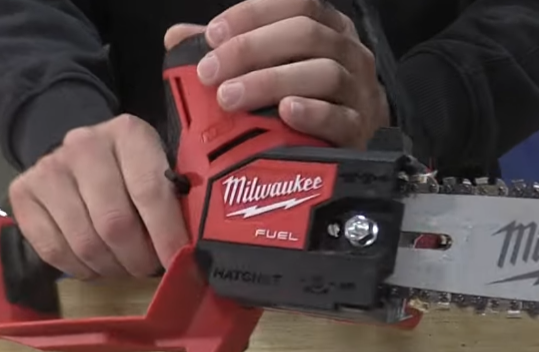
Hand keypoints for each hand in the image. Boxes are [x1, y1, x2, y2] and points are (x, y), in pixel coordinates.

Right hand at [8, 115, 188, 279]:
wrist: (79, 151)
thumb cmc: (132, 169)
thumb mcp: (161, 169)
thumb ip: (177, 200)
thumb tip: (194, 251)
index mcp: (129, 134)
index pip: (150, 192)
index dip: (166, 235)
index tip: (178, 262)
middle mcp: (85, 145)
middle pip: (114, 223)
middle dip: (138, 259)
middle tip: (147, 268)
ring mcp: (49, 168)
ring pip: (85, 242)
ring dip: (110, 267)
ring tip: (123, 267)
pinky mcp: (22, 192)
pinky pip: (53, 249)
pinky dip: (79, 269)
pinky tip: (94, 266)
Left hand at [164, 0, 389, 148]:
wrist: (351, 151)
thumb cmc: (308, 101)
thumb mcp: (270, 69)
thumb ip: (229, 51)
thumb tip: (178, 38)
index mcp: (328, 29)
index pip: (295, 4)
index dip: (252, 14)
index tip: (212, 36)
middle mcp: (349, 54)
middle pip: (306, 35)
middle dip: (251, 50)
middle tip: (211, 74)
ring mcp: (359, 92)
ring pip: (323, 73)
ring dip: (270, 82)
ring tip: (231, 98)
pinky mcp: (360, 131)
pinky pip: (339, 117)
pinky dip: (311, 112)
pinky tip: (284, 113)